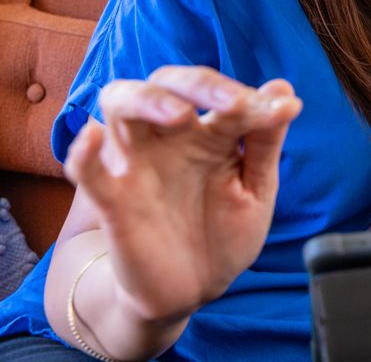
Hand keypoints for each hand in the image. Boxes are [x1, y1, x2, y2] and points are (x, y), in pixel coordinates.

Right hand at [63, 66, 301, 323]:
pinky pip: (87, 168)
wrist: (194, 290)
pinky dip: (83, 151)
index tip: (284, 111)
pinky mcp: (112, 199)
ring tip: (180, 114)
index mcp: (208, 131)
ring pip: (120, 103)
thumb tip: (285, 91)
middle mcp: (170, 136)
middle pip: (166, 82)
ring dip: (147, 99)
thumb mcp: (255, 187)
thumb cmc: (225, 231)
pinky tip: (93, 136)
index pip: (220, 94)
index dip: (250, 97)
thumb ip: (266, 142)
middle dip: (200, 85)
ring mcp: (137, 162)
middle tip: (235, 104)